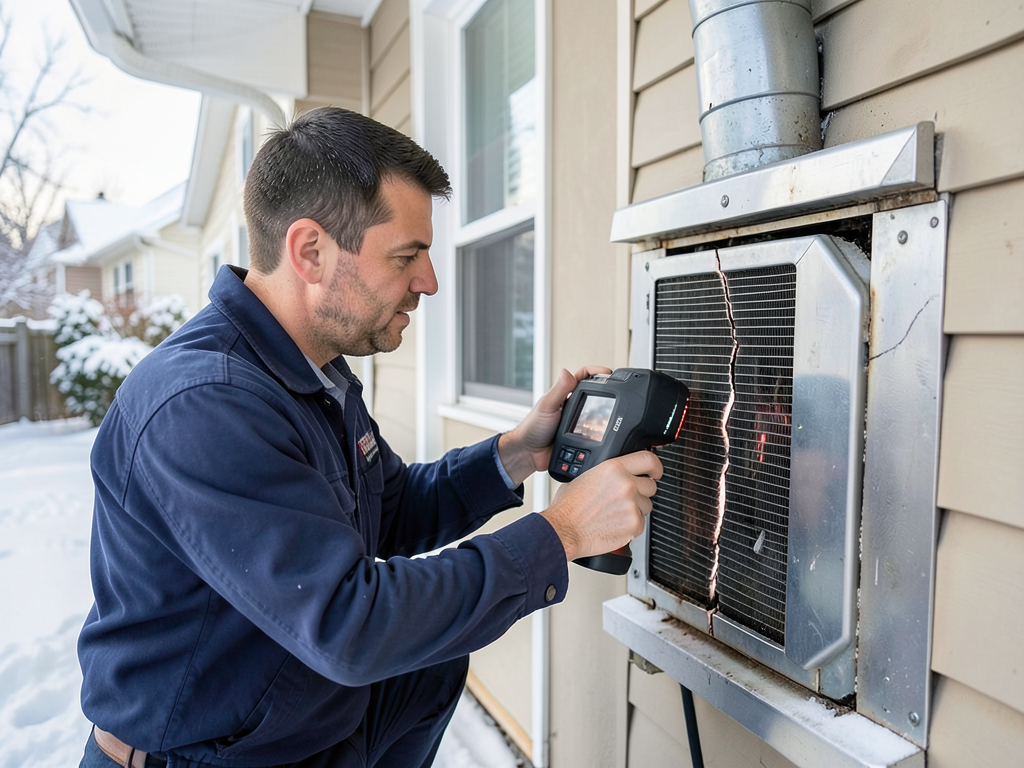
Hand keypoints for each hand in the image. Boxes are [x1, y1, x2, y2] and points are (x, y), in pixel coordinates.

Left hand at [497, 366, 611, 485]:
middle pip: (595, 395)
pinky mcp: (579, 438)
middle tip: (618, 394)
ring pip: (597, 415)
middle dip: (607, 393)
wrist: (529, 453)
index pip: (583, 377)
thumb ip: (558, 390)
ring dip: (606, 415)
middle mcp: (572, 407)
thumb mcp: (547, 405)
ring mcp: (576, 422)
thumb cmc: (532, 428)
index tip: (608, 373)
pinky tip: (607, 434)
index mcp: (565, 395)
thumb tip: (567, 372)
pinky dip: (602, 434)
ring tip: (615, 415)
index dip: (596, 372)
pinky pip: (595, 434)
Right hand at [540, 450, 662, 561]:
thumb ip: (606, 474)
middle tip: (626, 499)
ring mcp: (632, 505)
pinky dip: (631, 525)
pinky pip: (641, 523)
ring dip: (635, 509)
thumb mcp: (584, 477)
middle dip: (641, 492)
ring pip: (647, 506)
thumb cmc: (568, 508)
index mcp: (614, 468)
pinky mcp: (634, 524)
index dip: (656, 466)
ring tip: (615, 514)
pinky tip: (614, 524)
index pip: (648, 460)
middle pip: (650, 486)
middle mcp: (626, 484)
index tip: (656, 472)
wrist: (564, 531)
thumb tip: (615, 476)